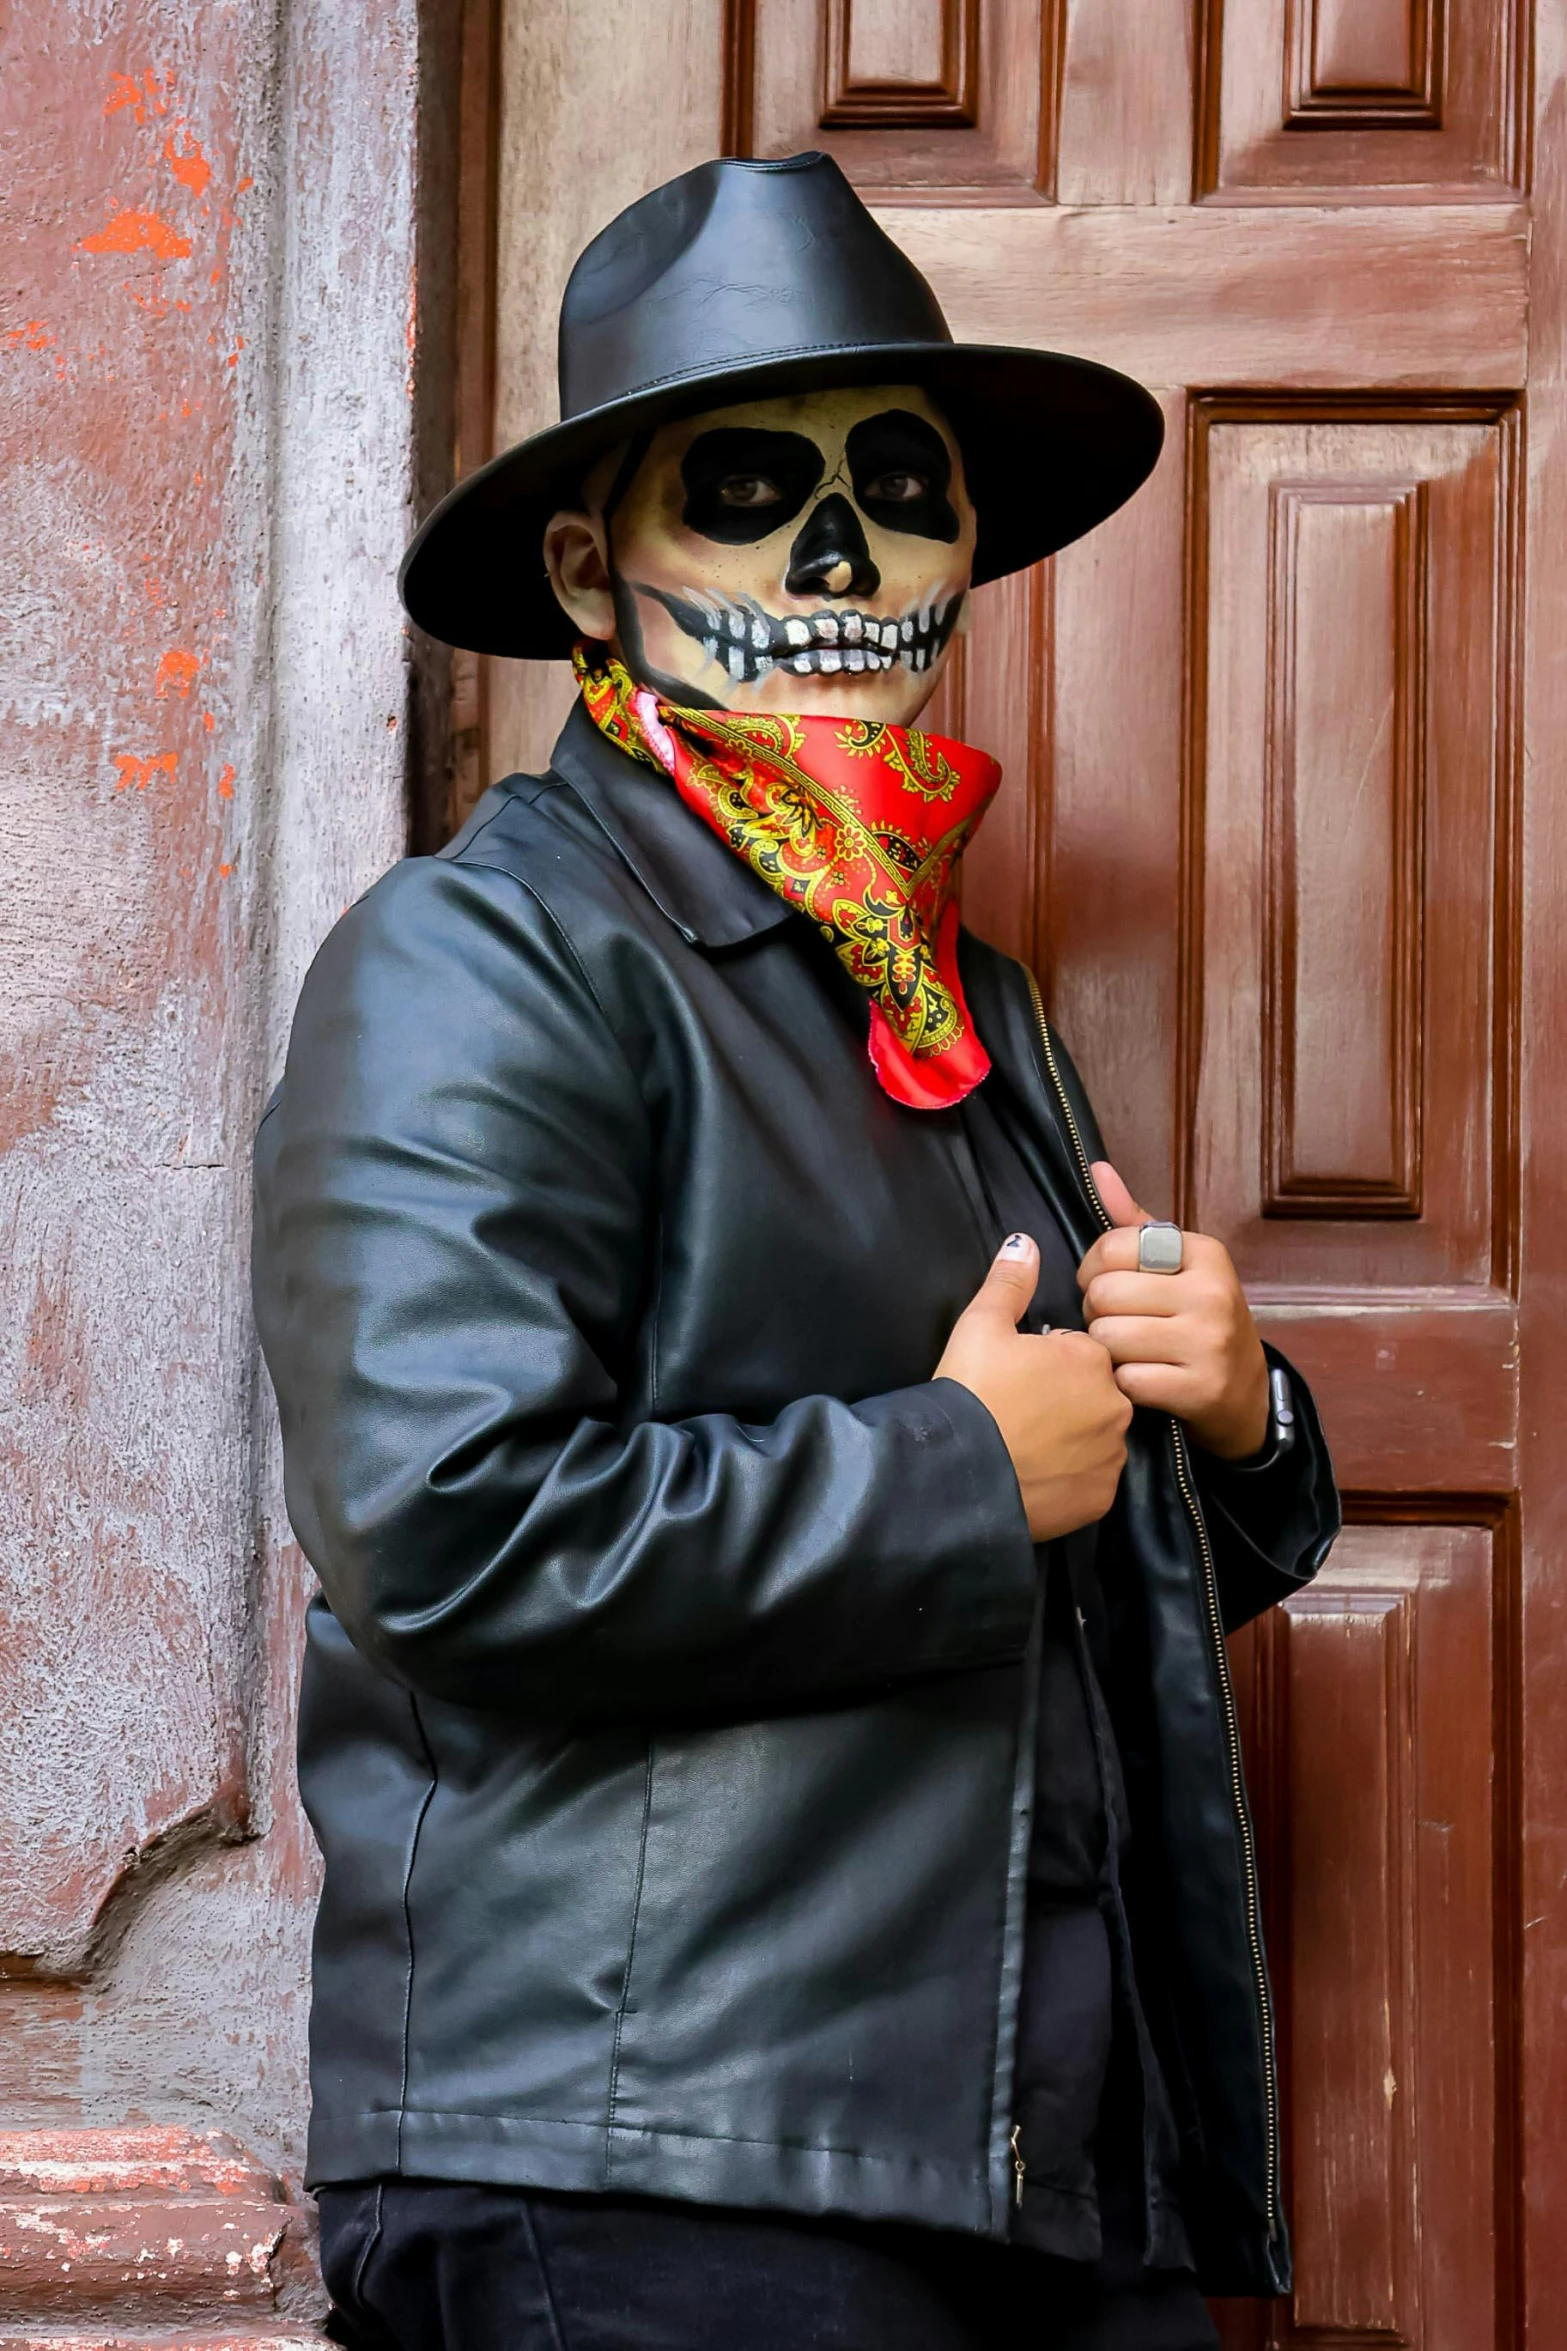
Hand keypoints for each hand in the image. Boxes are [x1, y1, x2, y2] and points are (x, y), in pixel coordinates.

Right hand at [935, 1234, 1132, 1540]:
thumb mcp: (980, 1326)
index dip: (1045, 1363)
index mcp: (1091, 1358)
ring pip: (1096, 1439)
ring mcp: (1111, 1455)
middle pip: (1094, 1395)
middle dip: (1065, 1400)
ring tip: (1025, 1446)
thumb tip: (1025, 1242)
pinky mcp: (1102, 1498)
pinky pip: (1091, 1481)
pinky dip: (1070, 1479)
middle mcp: (1116, 1405)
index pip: (1079, 1352)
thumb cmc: (971, 1392)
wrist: (958, 1473)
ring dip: (1071, 1440)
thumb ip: (1009, 1283)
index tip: (1016, 1378)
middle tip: (1019, 1412)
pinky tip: (1037, 1475)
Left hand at [1077, 1163, 1268, 1461]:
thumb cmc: (1198, 1318)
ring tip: (1129, 1349)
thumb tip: (1097, 1169)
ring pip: (1108, 1339)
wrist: (1245, 1390)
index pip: (1111, 1247)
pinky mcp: (1200, 1388)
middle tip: (1116, 1322)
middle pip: (1103, 1295)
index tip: (1106, 1283)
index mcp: (1204, 1253)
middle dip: (1097, 1313)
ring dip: (1107, 1350)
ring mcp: (1209, 1342)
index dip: (1093, 1269)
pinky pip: (1126, 1380)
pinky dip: (1125, 1383)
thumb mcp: (1176, 1265)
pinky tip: (1144, 1377)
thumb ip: (1133, 1223)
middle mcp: (1212, 1292)